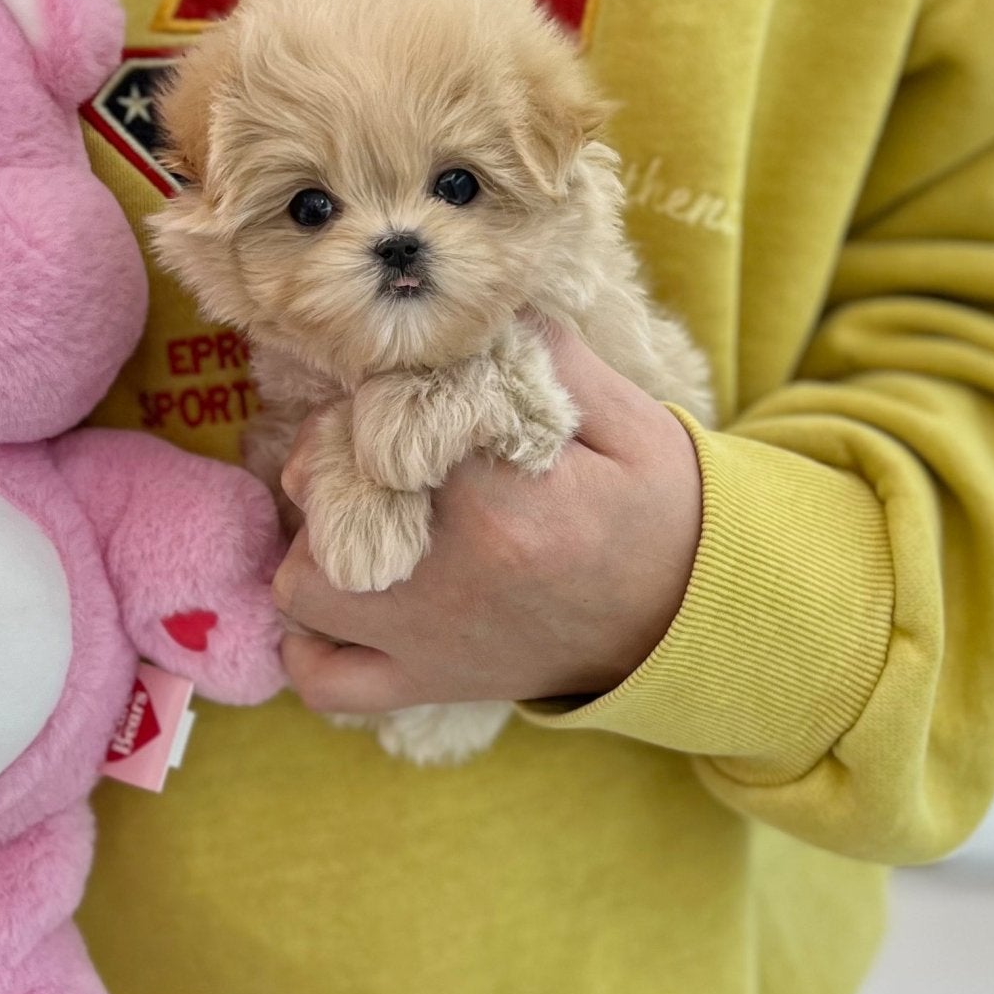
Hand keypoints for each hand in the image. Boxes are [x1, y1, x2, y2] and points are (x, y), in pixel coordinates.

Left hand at [273, 326, 702, 712]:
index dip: (380, 397)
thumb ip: (549, 356)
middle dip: (331, 458)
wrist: (693, 620)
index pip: (381, 425)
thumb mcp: (625, 420)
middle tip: (374, 448)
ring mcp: (427, 640)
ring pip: (300, 586)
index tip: (410, 395)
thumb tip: (481, 310)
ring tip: (356, 520)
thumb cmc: (658, 512)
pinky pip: (323, 681)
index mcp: (498, 502)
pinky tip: (338, 604)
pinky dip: (309, 645)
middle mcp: (447, 577)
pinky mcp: (427, 682)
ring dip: (312, 544)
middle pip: (321, 499)